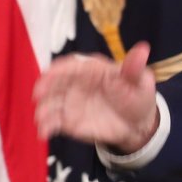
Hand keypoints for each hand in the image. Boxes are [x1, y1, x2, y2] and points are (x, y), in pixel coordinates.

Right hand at [33, 42, 158, 152]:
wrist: (137, 123)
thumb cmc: (137, 95)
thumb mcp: (140, 81)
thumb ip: (134, 68)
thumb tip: (143, 49)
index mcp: (93, 69)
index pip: (73, 65)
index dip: (60, 69)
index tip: (49, 74)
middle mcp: (77, 83)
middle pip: (56, 82)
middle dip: (45, 87)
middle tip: (38, 95)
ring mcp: (70, 101)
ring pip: (51, 102)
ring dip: (43, 109)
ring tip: (41, 119)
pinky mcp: (68, 119)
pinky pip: (53, 121)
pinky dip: (46, 126)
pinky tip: (44, 132)